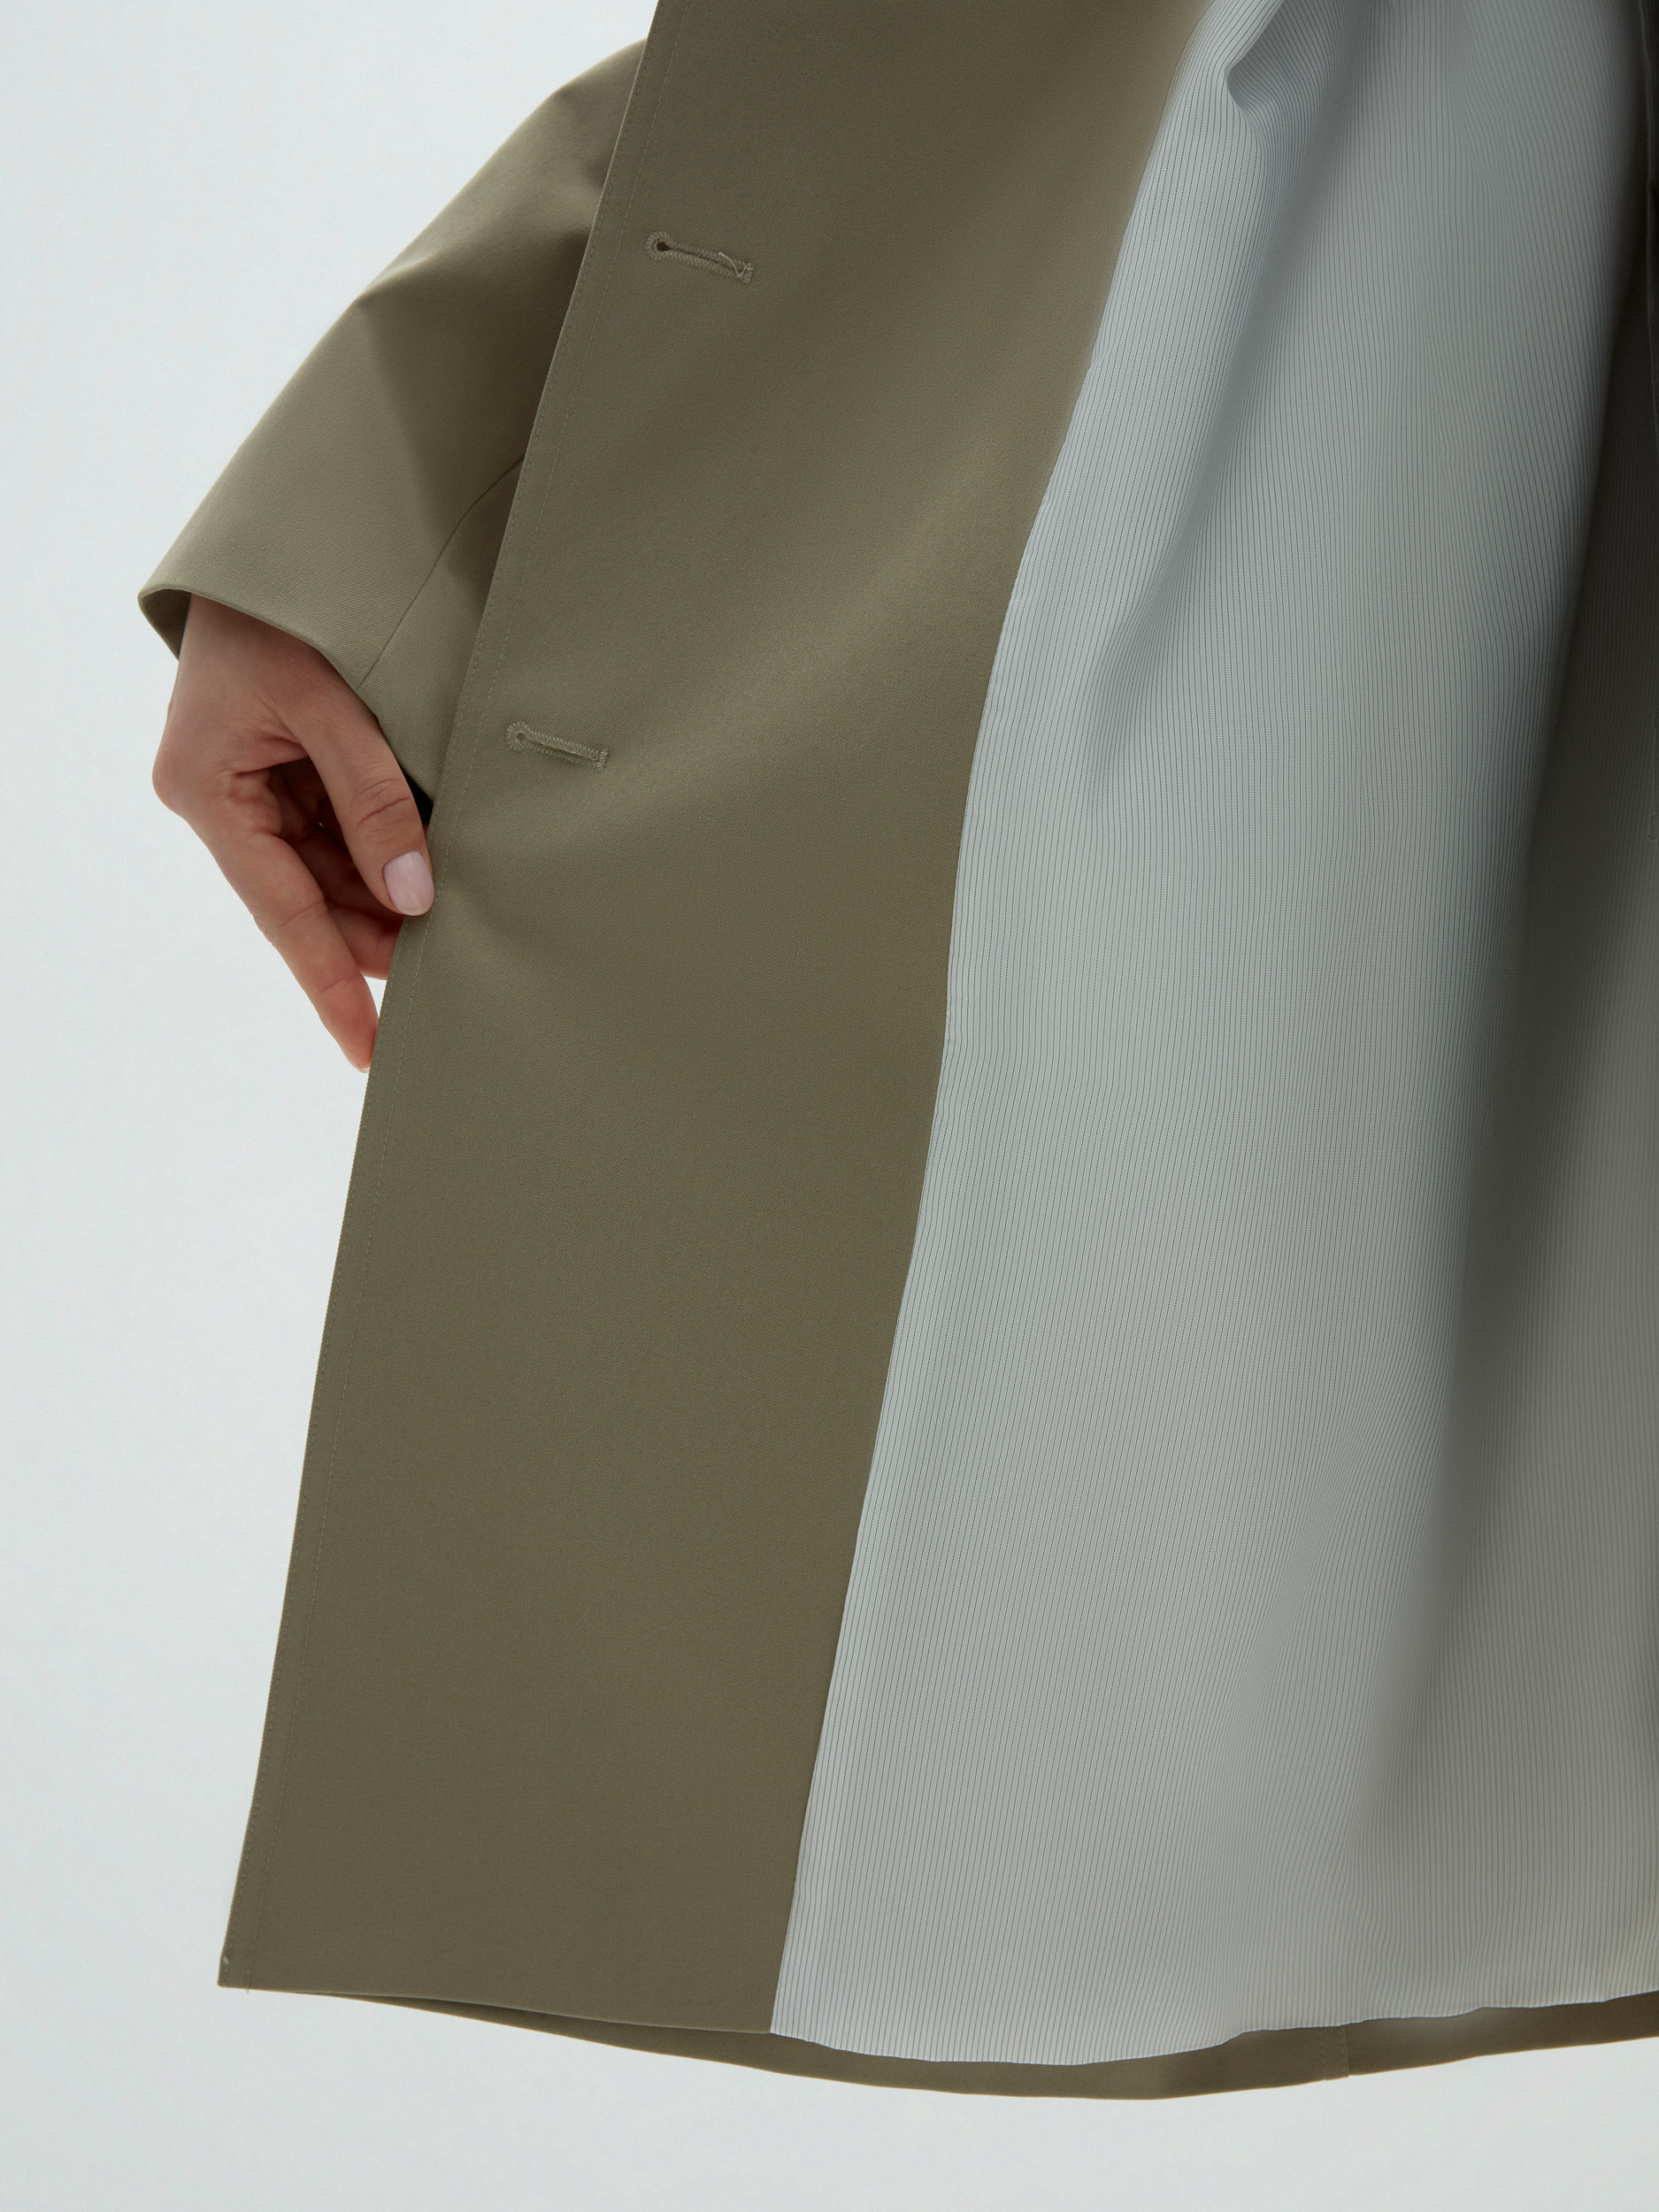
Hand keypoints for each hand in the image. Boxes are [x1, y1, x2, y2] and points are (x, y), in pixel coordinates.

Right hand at [152, 595, 433, 1071]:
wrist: (274, 545)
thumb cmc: (284, 610)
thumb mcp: (332, 705)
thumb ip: (374, 801)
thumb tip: (414, 895)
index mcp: (209, 789)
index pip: (284, 913)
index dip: (331, 984)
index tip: (368, 1047)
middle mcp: (223, 799)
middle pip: (310, 898)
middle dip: (376, 936)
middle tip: (449, 979)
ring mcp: (252, 787)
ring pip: (329, 872)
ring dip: (387, 895)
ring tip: (453, 930)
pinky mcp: (283, 773)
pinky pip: (337, 833)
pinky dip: (385, 854)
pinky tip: (431, 874)